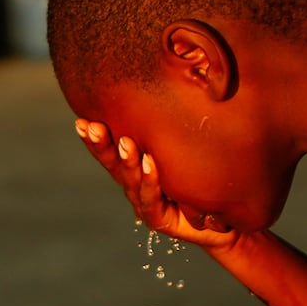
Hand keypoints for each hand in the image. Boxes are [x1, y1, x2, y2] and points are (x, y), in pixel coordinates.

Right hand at [75, 119, 238, 249]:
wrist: (225, 222)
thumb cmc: (206, 181)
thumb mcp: (189, 152)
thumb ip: (176, 131)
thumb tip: (177, 83)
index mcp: (137, 168)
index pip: (112, 149)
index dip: (96, 137)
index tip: (81, 119)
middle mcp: (136, 185)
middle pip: (114, 164)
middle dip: (101, 145)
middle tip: (91, 126)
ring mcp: (146, 204)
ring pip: (131, 181)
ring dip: (127, 160)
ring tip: (124, 142)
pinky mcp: (161, 221)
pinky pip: (152, 200)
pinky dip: (150, 181)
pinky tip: (149, 163)